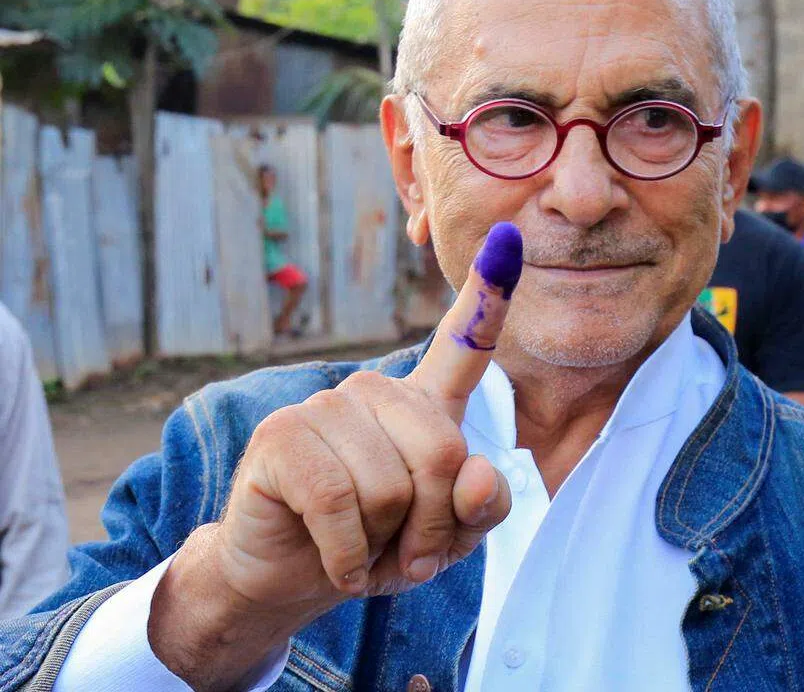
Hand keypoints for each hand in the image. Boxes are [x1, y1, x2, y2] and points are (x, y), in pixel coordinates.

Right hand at [150, 223, 523, 689]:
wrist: (290, 577)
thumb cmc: (378, 545)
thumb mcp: (448, 537)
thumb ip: (481, 506)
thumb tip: (475, 472)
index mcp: (424, 405)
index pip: (464, 344)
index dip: (490, 296)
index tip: (508, 238)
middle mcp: (378, 391)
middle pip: (444, 454)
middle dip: (432, 526)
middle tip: (405, 552)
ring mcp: (327, 405)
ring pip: (392, 487)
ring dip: (385, 545)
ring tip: (362, 547)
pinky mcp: (282, 434)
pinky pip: (339, 504)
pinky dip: (347, 555)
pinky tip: (337, 563)